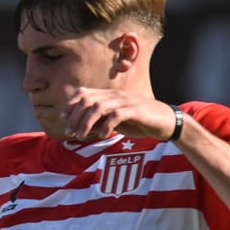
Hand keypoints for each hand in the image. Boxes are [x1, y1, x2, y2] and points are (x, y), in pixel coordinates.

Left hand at [52, 88, 176, 142]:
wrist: (166, 122)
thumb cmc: (138, 122)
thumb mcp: (114, 120)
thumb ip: (97, 121)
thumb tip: (78, 129)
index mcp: (109, 95)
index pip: (84, 93)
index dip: (71, 104)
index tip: (63, 119)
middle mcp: (116, 96)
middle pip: (88, 100)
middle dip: (75, 117)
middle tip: (69, 132)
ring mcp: (127, 102)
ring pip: (99, 107)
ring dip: (86, 123)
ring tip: (81, 136)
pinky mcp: (137, 111)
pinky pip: (117, 116)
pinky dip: (106, 126)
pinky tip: (102, 135)